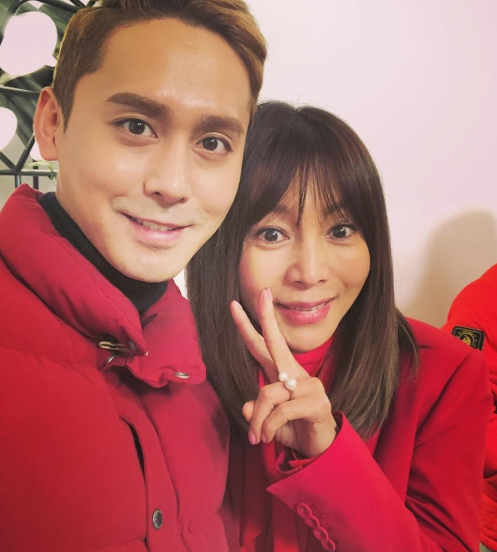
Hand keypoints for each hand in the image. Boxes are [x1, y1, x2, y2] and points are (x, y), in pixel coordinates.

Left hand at [230, 288, 336, 457]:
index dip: (251, 325)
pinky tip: (268, 437)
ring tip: (257, 437)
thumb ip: (256, 412)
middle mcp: (296, 374)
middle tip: (250, 297)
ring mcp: (308, 386)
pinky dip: (268, 427)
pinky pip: (280, 411)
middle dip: (264, 318)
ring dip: (257, 420)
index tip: (235, 304)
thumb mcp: (268, 421)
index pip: (264, 345)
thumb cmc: (294, 429)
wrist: (321, 449)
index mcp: (284, 373)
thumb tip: (245, 408)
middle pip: (275, 343)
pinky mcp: (315, 402)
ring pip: (267, 393)